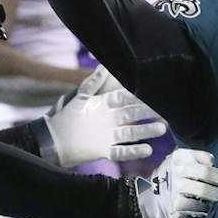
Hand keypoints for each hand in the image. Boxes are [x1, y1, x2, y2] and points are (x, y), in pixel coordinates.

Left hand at [41, 68, 165, 166]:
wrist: (52, 142)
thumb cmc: (64, 118)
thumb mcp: (80, 99)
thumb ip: (92, 83)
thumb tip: (104, 65)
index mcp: (105, 105)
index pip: (125, 99)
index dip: (138, 96)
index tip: (152, 92)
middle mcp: (111, 120)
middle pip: (133, 115)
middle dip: (148, 113)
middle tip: (165, 110)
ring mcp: (109, 136)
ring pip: (132, 133)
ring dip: (147, 131)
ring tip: (162, 129)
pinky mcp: (106, 151)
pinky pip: (123, 152)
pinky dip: (135, 151)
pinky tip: (148, 150)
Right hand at [137, 148, 217, 217]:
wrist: (143, 200)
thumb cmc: (167, 181)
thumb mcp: (175, 164)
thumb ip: (193, 162)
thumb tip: (215, 168)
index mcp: (179, 156)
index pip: (205, 158)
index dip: (212, 165)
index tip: (212, 169)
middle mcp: (177, 170)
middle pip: (205, 173)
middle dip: (216, 179)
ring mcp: (175, 187)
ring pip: (201, 189)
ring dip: (212, 195)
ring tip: (215, 198)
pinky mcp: (175, 204)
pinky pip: (195, 205)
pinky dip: (201, 208)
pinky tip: (203, 208)